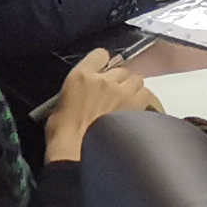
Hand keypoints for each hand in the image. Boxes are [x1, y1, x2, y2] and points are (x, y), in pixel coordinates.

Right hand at [47, 50, 161, 159]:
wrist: (75, 152)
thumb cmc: (61, 131)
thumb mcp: (61, 104)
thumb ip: (77, 91)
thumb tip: (86, 94)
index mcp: (82, 75)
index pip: (100, 54)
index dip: (103, 63)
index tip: (102, 74)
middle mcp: (105, 79)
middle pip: (122, 69)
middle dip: (119, 80)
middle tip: (114, 95)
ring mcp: (122, 92)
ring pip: (137, 80)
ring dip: (132, 88)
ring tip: (127, 101)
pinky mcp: (135, 106)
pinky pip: (146, 94)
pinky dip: (142, 99)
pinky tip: (135, 110)